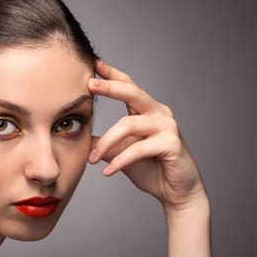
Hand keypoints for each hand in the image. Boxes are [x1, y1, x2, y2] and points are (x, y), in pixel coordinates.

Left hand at [88, 60, 205, 210]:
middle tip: (90, 83)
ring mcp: (167, 126)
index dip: (112, 74)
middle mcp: (159, 113)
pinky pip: (138, 148)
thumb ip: (104, 142)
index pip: (129, 86)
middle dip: (110, 87)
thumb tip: (80, 136)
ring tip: (92, 159)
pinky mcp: (171, 144)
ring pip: (129, 124)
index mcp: (147, 110)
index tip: (94, 63)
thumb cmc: (150, 169)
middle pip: (133, 92)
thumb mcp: (121, 153)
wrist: (176, 193)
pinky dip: (120, 160)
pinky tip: (108, 172)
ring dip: (106, 143)